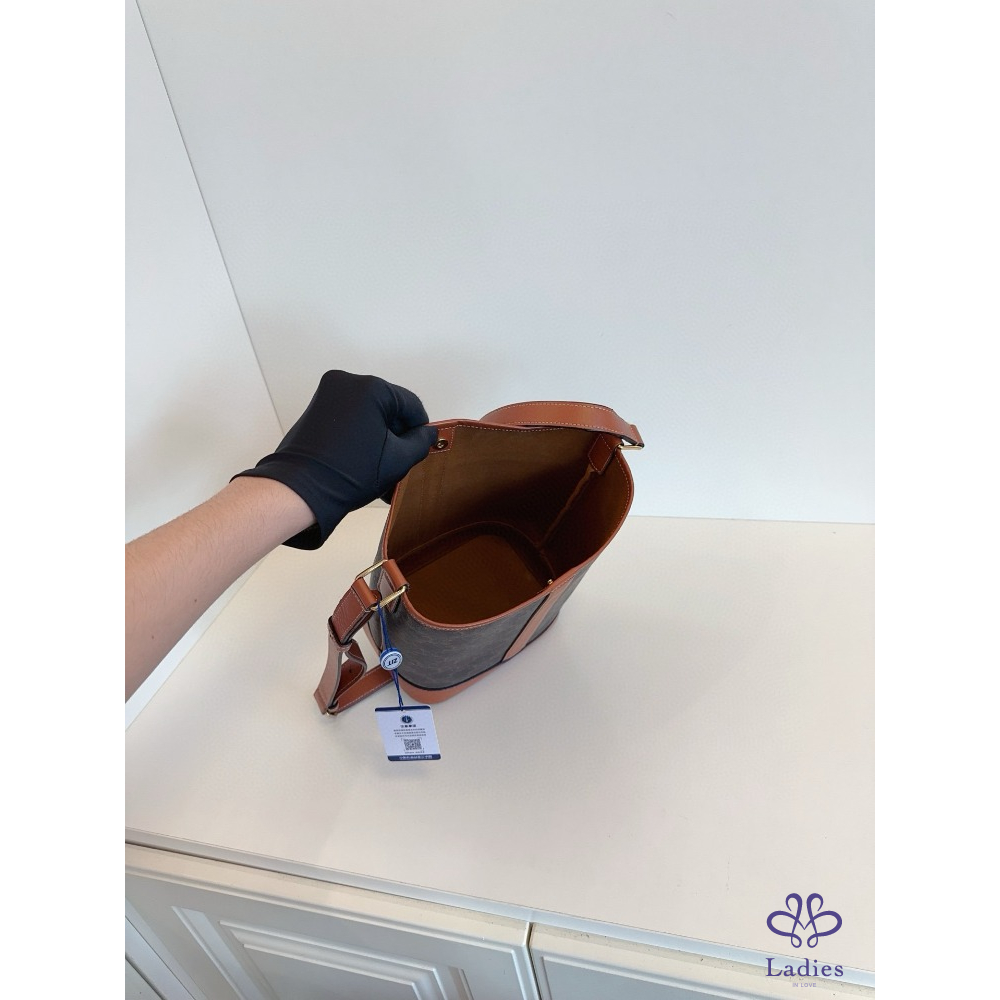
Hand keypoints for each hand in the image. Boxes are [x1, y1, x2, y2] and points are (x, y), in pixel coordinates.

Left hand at [233, 370, 436, 548]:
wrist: (302, 490)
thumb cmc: (347, 474)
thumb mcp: (398, 460)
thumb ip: (420, 443)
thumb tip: (427, 434)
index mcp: (372, 388)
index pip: (411, 405)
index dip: (419, 430)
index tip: (418, 449)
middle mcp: (348, 382)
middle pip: (388, 408)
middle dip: (395, 435)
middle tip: (398, 463)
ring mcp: (328, 393)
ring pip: (368, 414)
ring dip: (378, 438)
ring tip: (379, 468)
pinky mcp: (316, 408)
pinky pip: (349, 418)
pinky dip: (360, 436)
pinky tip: (362, 462)